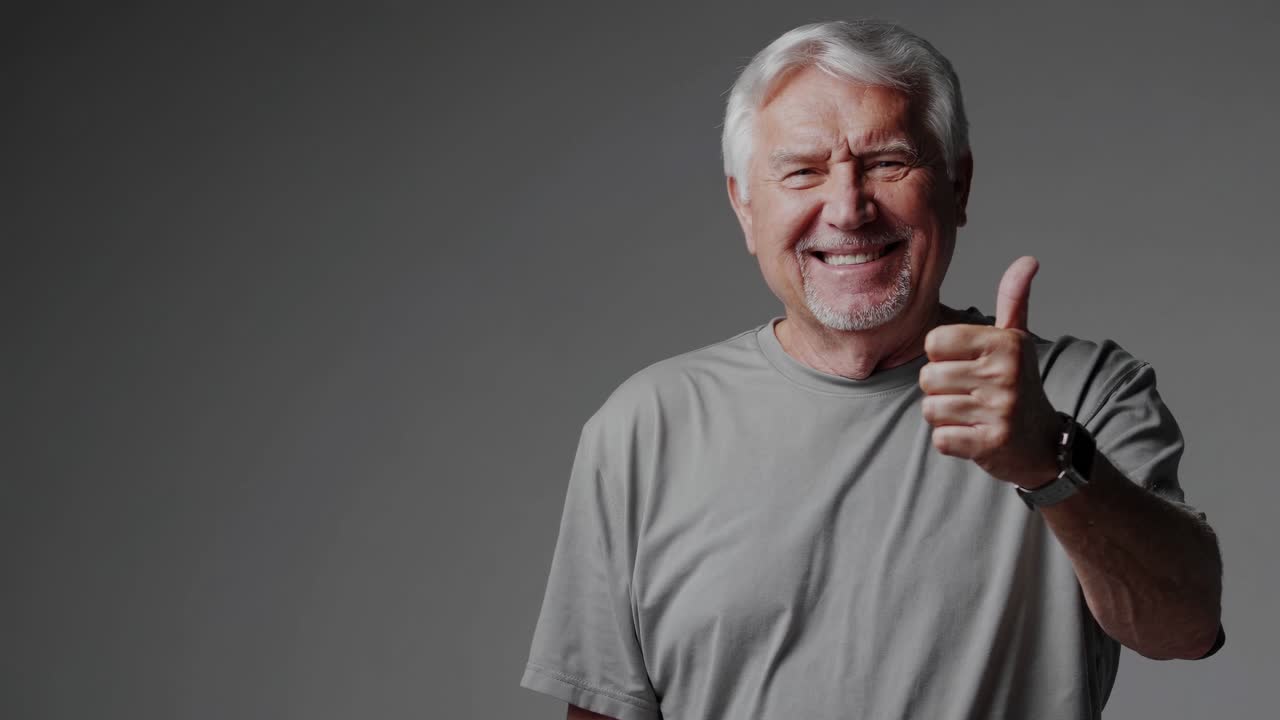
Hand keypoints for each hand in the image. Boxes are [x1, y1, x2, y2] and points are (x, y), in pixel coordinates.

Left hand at [919, 256, 1060, 488]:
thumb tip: (1028, 260)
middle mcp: (1005, 373)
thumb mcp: (1017, 340)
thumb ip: (1013, 300)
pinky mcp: (991, 444)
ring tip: (973, 414)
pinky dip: (951, 441)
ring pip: (931, 409)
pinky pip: (941, 439)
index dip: (942, 357)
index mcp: (1005, 343)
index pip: (933, 342)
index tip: (968, 365)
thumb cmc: (1019, 384)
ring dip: (945, 416)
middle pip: (928, 378)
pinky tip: (974, 435)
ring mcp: (1000, 411)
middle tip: (971, 394)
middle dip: (941, 390)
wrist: (1043, 443)